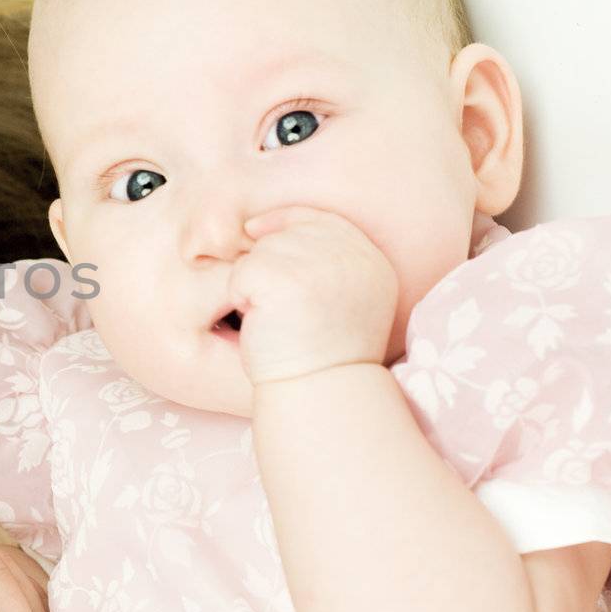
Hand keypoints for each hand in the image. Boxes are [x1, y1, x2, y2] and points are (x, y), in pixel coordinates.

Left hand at [231, 206, 398, 385]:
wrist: (320, 393)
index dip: (285, 221)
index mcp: (370, 262)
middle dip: (267, 264)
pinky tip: (260, 323)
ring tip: (274, 320)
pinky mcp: (281, 276)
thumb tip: (262, 228)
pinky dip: (239, 297)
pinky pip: (240, 272)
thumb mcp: (344, 303)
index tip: (256, 230)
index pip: (321, 219)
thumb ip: (326, 263)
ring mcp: (316, 264)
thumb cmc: (324, 359)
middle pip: (287, 235)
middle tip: (277, 309)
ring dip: (253, 284)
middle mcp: (349, 257)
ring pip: (260, 252)